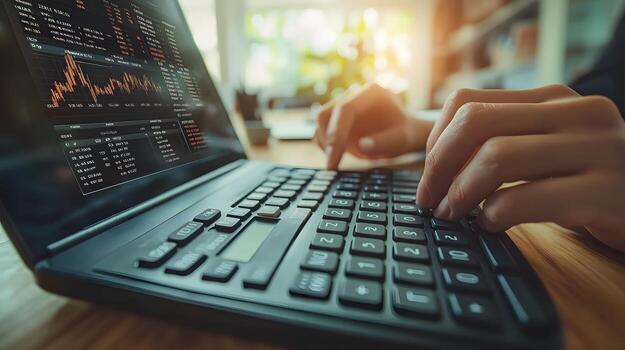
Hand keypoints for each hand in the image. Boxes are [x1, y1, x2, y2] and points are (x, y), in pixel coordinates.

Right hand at [314, 83, 433, 168]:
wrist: (403, 131)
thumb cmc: (404, 134)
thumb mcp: (403, 140)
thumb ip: (386, 142)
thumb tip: (362, 145)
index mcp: (371, 93)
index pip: (345, 109)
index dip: (336, 134)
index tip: (334, 157)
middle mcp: (353, 94)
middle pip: (326, 113)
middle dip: (327, 140)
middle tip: (332, 165)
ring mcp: (342, 103)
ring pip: (321, 121)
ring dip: (325, 143)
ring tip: (337, 162)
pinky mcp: (336, 116)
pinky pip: (322, 129)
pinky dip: (324, 144)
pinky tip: (336, 156)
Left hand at [416, 85, 624, 251]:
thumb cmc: (588, 183)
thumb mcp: (546, 151)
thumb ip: (502, 143)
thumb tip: (434, 164)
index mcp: (553, 98)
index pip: (467, 101)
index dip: (435, 141)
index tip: (428, 176)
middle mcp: (576, 112)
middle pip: (474, 124)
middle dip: (438, 167)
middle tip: (429, 200)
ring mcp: (597, 149)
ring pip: (497, 158)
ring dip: (460, 193)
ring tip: (453, 214)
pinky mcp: (608, 191)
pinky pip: (529, 198)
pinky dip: (495, 214)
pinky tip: (490, 224)